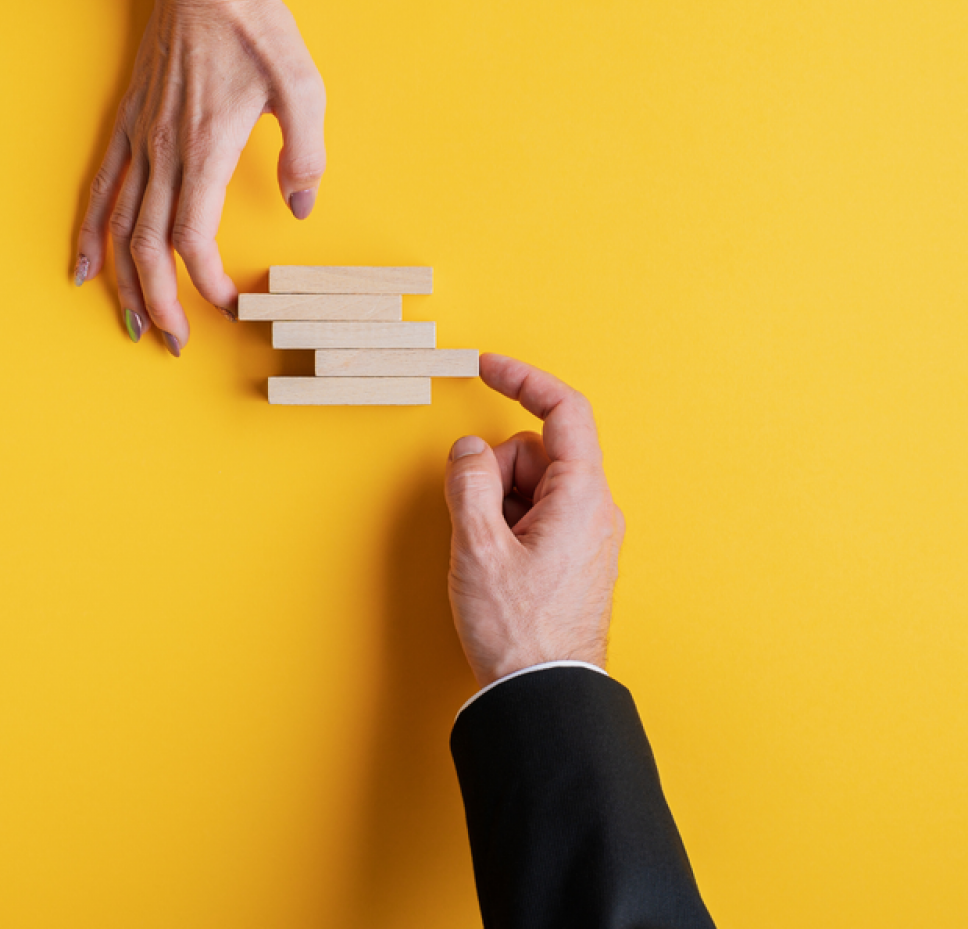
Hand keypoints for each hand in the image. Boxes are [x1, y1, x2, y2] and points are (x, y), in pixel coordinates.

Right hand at [74, 0, 325, 351]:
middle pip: (148, 245)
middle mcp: (163, 152)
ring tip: (132, 322)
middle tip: (173, 342)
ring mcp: (138, 139)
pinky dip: (89, 231)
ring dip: (123, 280)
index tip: (229, 305)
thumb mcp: (303, 86)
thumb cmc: (256, 28)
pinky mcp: (127, 124)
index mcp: (205, 148)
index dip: (207, 280)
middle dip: (160, 300)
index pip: (194, 237)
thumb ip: (306, 154)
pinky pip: (99, 188)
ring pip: (118, 226)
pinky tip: (83, 266)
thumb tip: (301, 209)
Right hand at [444, 354, 625, 685]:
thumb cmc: (518, 630)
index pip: (564, 410)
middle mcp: (595, 509)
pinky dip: (508, 522)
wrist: (544, 697)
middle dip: (495, 468)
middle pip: (537, 450)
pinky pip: (536, 514)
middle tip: (475, 519)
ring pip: (532, 483)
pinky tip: (496, 563)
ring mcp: (587, 534)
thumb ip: (469, 482)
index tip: (487, 367)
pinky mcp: (575, 556)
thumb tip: (469, 451)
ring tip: (487, 553)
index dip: (523, 379)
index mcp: (583, 496)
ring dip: (498, 500)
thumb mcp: (478, 547)